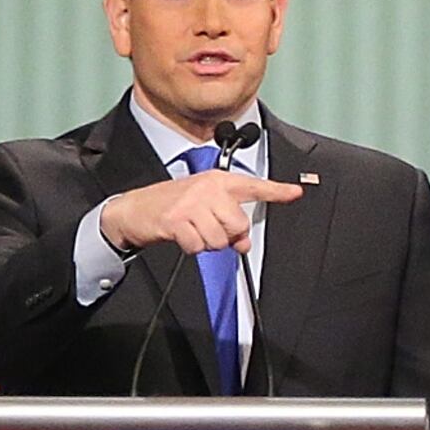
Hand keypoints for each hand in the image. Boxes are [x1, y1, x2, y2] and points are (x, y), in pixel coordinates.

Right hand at [96, 167, 301, 258]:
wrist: (133, 209)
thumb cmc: (171, 206)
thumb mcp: (203, 207)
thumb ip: (229, 221)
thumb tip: (244, 244)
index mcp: (217, 182)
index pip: (253, 186)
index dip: (276, 191)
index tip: (296, 192)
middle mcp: (207, 188)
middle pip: (239, 225)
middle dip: (226, 235)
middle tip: (207, 228)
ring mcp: (191, 203)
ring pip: (220, 239)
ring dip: (207, 243)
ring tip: (192, 230)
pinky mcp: (177, 219)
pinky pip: (199, 246)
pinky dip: (191, 248)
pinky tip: (180, 236)